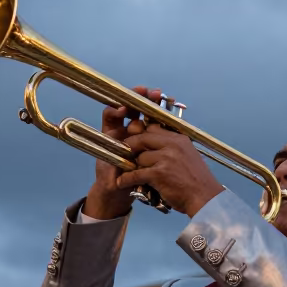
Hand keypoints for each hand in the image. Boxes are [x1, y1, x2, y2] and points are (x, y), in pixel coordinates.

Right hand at [83, 86, 163, 219]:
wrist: (119, 193)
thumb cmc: (141, 179)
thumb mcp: (155, 164)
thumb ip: (163, 151)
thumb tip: (181, 135)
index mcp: (148, 135)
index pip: (152, 114)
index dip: (158, 105)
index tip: (166, 99)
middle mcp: (134, 129)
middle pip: (138, 107)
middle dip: (144, 97)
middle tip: (152, 92)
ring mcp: (120, 129)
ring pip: (125, 107)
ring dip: (130, 99)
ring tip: (138, 95)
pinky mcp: (106, 133)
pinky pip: (108, 117)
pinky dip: (113, 111)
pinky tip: (120, 109)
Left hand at [117, 121, 223, 216]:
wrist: (205, 198)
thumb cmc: (197, 180)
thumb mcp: (188, 155)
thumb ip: (173, 148)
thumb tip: (156, 144)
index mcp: (179, 139)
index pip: (153, 128)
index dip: (142, 134)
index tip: (136, 141)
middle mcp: (172, 145)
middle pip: (142, 138)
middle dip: (131, 146)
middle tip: (125, 154)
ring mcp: (165, 158)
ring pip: (139, 157)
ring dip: (133, 166)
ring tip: (129, 172)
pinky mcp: (159, 173)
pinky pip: (136, 174)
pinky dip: (127, 179)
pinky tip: (122, 182)